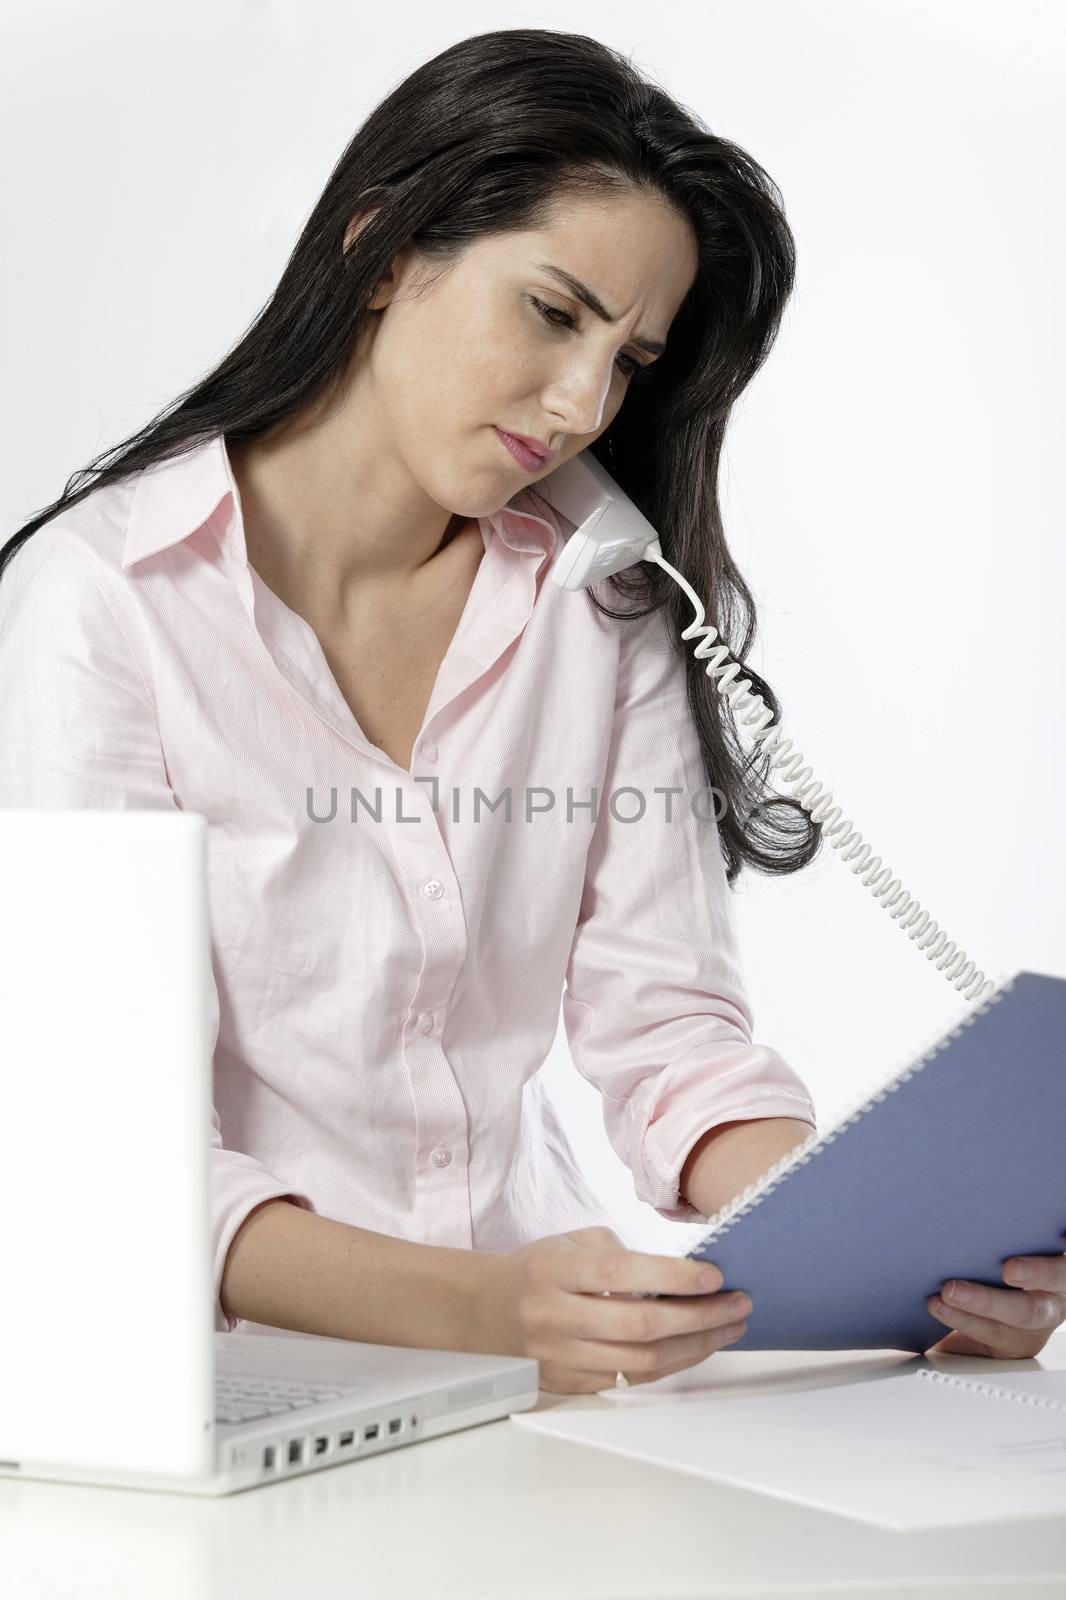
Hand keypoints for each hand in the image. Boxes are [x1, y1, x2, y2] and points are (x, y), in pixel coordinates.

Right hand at [471, 1226, 750, 1393]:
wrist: (485, 1310)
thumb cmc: (538, 1268)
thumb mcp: (570, 1243)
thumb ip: (620, 1254)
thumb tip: (680, 1275)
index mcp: (554, 1272)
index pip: (622, 1274)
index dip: (672, 1277)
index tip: (714, 1275)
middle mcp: (554, 1317)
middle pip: (640, 1326)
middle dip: (699, 1317)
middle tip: (738, 1304)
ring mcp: (560, 1357)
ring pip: (642, 1361)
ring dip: (695, 1346)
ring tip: (727, 1328)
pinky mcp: (568, 1384)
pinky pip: (630, 1379)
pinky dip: (668, 1364)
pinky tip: (693, 1347)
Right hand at [925, 1235, 1065, 1357]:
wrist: (1034, 1270)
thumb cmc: (1001, 1293)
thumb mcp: (981, 1320)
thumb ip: (954, 1320)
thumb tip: (905, 1311)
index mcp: (1022, 1332)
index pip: (995, 1333)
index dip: (966, 1321)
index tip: (936, 1303)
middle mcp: (1047, 1307)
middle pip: (1024, 1313)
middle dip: (986, 1303)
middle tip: (953, 1289)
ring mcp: (1063, 1279)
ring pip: (1057, 1280)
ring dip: (1035, 1276)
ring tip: (1011, 1270)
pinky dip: (1063, 1242)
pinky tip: (1050, 1232)